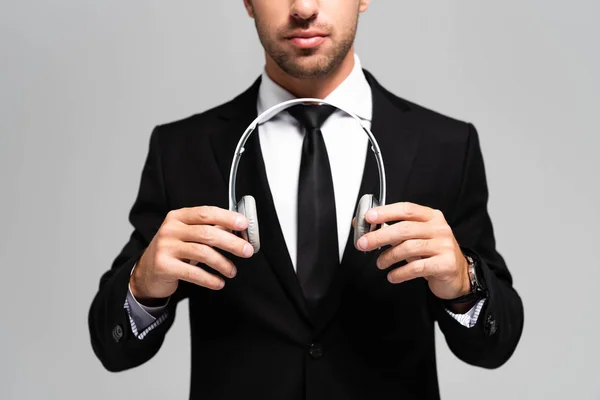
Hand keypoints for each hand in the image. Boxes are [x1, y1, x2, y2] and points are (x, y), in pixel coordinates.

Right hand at [130, 206, 254, 302]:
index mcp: (178, 217)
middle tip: (247, 250)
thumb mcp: (187, 235)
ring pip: (202, 253)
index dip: (226, 217)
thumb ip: (209, 230)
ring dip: (222, 263)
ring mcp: (165, 247)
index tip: (244, 224)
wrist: (147, 272)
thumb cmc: (174, 251)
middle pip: (207, 233)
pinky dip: (209, 279)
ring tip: (232, 271)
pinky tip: (218, 282)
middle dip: (231, 242)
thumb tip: (238, 232)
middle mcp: (170, 229)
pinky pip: (193, 272)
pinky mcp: (163, 266)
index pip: (205, 213)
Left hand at [355, 202, 469, 299]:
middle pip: (404, 228)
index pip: (406, 209)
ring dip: (389, 256)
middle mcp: (439, 228)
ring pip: (409, 248)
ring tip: (380, 263)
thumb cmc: (432, 253)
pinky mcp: (445, 264)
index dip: (386, 212)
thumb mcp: (414, 237)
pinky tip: (393, 276)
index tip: (369, 217)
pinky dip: (400, 273)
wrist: (457, 274)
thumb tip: (365, 226)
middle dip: (380, 236)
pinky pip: (417, 267)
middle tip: (363, 243)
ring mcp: (444, 246)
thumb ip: (393, 230)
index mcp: (431, 217)